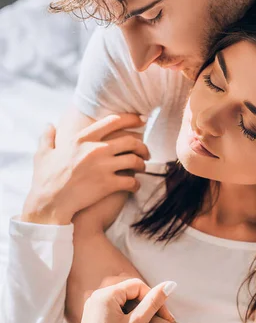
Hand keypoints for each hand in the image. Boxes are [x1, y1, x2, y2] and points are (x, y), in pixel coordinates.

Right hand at [22, 114, 149, 224]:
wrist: (49, 203)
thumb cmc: (45, 180)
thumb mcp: (43, 154)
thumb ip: (47, 137)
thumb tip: (48, 125)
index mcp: (82, 138)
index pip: (114, 121)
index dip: (132, 119)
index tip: (141, 120)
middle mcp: (96, 149)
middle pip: (130, 141)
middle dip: (142, 146)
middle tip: (146, 152)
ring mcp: (103, 167)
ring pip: (135, 160)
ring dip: (142, 164)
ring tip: (142, 168)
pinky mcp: (108, 185)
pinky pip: (132, 181)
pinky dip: (136, 184)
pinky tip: (135, 186)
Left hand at [74, 277, 176, 322]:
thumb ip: (154, 302)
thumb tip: (170, 284)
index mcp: (105, 295)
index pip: (138, 286)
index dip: (154, 297)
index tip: (166, 317)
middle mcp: (96, 297)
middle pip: (130, 292)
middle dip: (147, 303)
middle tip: (160, 321)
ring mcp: (92, 307)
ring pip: (123, 301)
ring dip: (138, 310)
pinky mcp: (92, 318)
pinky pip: (114, 309)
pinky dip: (127, 315)